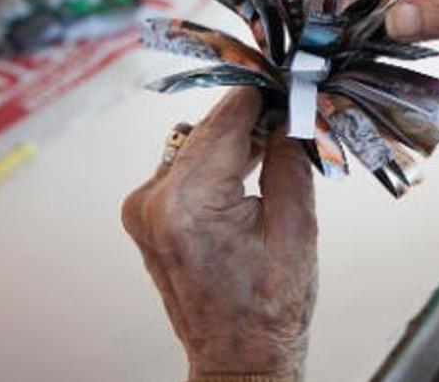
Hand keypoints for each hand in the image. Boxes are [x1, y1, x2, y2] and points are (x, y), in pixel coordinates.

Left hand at [122, 89, 316, 379]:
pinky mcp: (145, 216)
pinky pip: (183, 168)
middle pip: (208, 129)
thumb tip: (291, 113)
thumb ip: (290, 159)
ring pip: (195, 145)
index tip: (290, 84)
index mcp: (188, 203)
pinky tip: (249, 171)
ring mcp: (142, 209)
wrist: (239, 359)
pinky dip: (216, 164)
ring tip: (277, 148)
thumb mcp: (297, 228)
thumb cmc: (268, 311)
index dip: (263, 96)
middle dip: (252, 120)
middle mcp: (152, 201)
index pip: (227, 119)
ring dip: (234, 142)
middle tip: (293, 115)